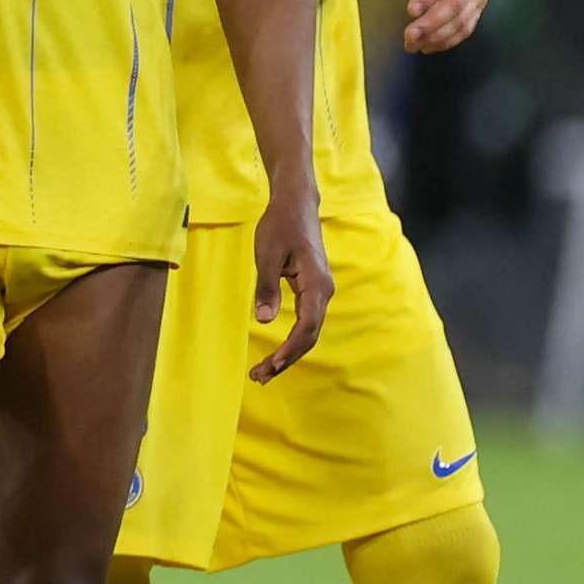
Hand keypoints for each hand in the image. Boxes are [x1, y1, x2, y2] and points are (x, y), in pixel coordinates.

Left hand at [248, 191, 334, 382]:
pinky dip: (290, 340)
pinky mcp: (312, 291)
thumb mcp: (266, 254)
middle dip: (286, 360)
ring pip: (308, 332)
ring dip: (288, 354)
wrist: (295, 206)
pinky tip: (276, 353)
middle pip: (309, 336)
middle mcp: (324, 292)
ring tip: (263, 373)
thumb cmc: (279, 226)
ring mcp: (320, 293)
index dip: (289, 350)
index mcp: (317, 285)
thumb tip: (264, 320)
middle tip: (259, 377)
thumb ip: (266, 287)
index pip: (307, 327)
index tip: (271, 366)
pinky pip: (305, 322)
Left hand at [383, 0, 488, 53]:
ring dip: (440, 35)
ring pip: (464, 17)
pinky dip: (452, 38)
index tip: (411, 10)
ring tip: (415, 45)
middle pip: (456, 2)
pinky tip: (432, 46)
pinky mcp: (479, 1)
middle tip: (409, 36)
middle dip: (433, 23)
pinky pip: (469, 24)